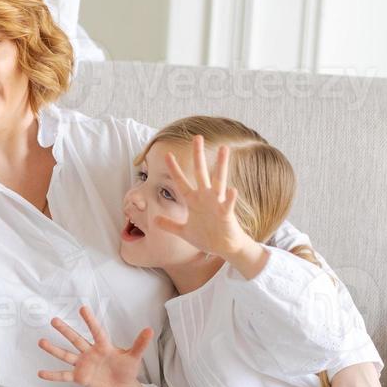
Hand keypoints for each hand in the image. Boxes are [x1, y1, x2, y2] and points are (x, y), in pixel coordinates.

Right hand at [38, 305, 152, 386]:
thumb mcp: (134, 357)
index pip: (95, 331)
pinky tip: (40, 373)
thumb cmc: (126, 369)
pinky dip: (53, 375)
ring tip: (41, 341)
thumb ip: (140, 344)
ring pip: (66, 355)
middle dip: (65, 330)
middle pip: (76, 339)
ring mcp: (83, 364)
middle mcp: (89, 352)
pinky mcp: (79, 377)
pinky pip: (64, 376)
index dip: (89, 320)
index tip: (82, 308)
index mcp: (103, 346)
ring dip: (54, 349)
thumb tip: (150, 330)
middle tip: (54, 320)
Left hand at [152, 135, 264, 274]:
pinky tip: (232, 189)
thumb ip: (169, 225)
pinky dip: (230, 197)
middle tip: (197, 137)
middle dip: (198, 156)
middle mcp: (205, 198)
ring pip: (218, 181)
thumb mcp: (183, 232)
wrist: (224, 249)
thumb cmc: (206, 237)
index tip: (167, 154)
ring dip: (221, 166)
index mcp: (193, 201)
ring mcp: (216, 204)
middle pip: (200, 173)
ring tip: (224, 149)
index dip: (174, 169)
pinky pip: (228, 204)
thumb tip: (154, 220)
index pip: (181, 181)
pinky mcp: (226, 214)